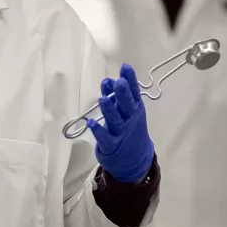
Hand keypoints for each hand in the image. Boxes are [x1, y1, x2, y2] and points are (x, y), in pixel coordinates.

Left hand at [87, 63, 153, 182]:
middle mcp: (130, 120)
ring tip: (103, 98)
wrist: (135, 159)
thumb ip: (117, 96)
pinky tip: (91, 123)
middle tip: (119, 82)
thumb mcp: (127, 111)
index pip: (134, 93)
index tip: (125, 67)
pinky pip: (104, 138)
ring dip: (109, 109)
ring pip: (115, 120)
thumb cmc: (128, 128)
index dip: (130, 80)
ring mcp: (121, 133)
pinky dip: (98, 131)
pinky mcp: (112, 145)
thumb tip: (109, 80)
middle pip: (126, 106)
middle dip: (122, 94)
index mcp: (135, 109)